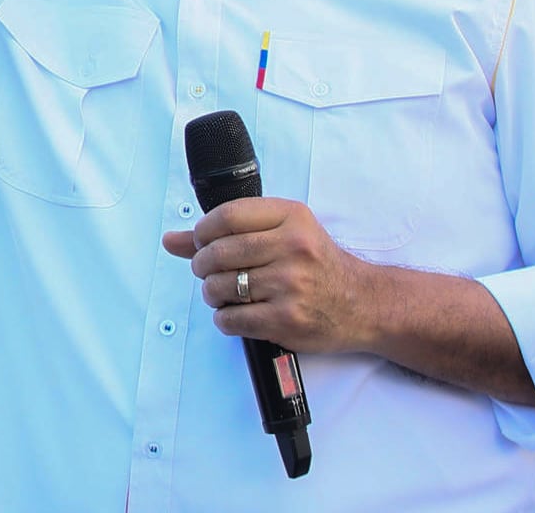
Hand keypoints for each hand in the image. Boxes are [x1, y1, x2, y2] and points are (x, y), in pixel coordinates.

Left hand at [161, 197, 379, 354]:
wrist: (364, 304)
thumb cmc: (318, 265)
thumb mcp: (283, 233)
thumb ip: (226, 233)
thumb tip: (171, 240)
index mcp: (291, 217)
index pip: (226, 215)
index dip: (203, 231)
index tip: (202, 242)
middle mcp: (293, 247)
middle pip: (218, 252)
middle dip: (202, 265)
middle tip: (208, 271)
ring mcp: (291, 284)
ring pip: (220, 287)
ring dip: (212, 293)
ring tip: (224, 293)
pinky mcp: (288, 319)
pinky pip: (232, 319)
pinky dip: (224, 319)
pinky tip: (236, 314)